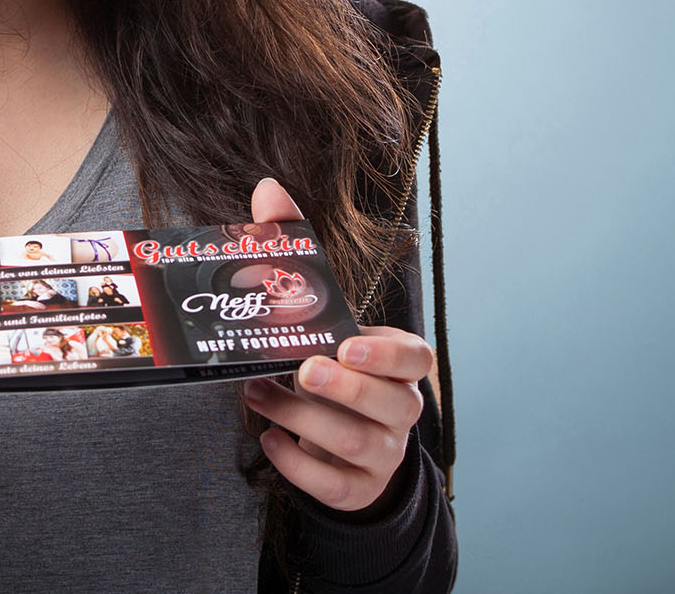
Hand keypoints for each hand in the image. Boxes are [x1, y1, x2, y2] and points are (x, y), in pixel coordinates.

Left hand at [239, 178, 431, 512]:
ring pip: (354, 442)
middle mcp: (401, 409)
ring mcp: (382, 452)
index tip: (350, 343)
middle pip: (389, 403)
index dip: (388, 352)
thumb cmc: (335, 368)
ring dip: (302, 417)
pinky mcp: (356, 487)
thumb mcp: (321, 315)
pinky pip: (334, 485)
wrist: (347, 448)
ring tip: (257, 394)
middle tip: (302, 370)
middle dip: (344, 388)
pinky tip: (269, 442)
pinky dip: (298, 464)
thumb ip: (297, 252)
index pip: (417, 357)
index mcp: (400, 363)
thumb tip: (268, 188)